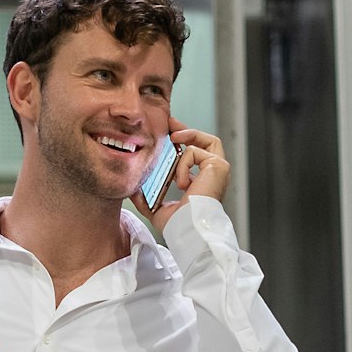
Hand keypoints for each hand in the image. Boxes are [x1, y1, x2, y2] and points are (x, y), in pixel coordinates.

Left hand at [130, 117, 229, 231]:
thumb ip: (147, 197)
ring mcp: (218, 170)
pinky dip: (183, 164)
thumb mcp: (156, 208)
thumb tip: (133, 189)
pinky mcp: (218, 167)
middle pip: (205, 141)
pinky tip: (180, 182)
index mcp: (200, 182)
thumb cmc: (177, 224)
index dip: (181, 141)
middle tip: (169, 122)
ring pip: (208, 141)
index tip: (166, 133)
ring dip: (189, 135)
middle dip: (186, 129)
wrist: (186, 228)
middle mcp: (212, 174)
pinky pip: (196, 152)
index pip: (194, 155)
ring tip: (173, 139)